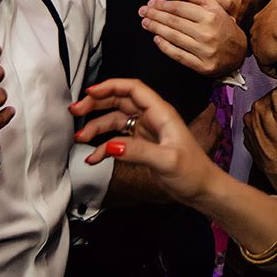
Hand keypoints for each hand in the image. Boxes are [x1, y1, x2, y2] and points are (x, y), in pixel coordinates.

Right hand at [72, 78, 223, 205]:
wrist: (202, 190)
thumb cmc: (193, 172)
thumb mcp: (167, 161)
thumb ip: (138, 152)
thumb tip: (111, 145)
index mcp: (161, 113)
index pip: (133, 89)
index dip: (111, 86)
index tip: (90, 92)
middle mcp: (152, 118)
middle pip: (120, 101)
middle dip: (97, 104)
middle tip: (75, 111)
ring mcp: (145, 131)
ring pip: (115, 120)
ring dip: (96, 127)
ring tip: (80, 138)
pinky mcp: (141, 145)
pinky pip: (118, 140)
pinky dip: (104, 147)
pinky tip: (94, 158)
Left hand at [140, 0, 247, 77]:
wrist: (239, 52)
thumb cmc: (223, 26)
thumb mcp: (214, 6)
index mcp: (211, 15)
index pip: (180, 7)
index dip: (162, 4)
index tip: (151, 2)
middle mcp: (208, 32)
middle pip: (174, 21)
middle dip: (155, 15)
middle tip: (143, 11)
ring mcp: (204, 50)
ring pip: (174, 37)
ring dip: (156, 29)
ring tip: (145, 22)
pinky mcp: (202, 65)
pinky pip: (178, 55)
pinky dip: (165, 46)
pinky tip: (156, 39)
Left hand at [251, 0, 276, 71]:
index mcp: (260, 17)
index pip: (261, 26)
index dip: (270, 30)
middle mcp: (256, 32)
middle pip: (259, 40)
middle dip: (268, 43)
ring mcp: (258, 46)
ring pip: (262, 53)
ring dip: (271, 56)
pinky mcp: (263, 59)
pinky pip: (267, 68)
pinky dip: (273, 69)